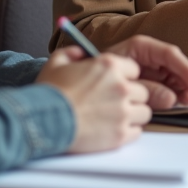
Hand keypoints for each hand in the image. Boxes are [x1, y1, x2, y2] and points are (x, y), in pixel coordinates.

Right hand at [36, 48, 150, 152]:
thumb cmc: (49, 92)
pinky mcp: (120, 134)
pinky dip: (128, 131)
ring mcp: (122, 112)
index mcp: (109, 66)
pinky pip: (137, 131)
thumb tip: (81, 53)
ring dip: (132, 114)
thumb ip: (72, 52)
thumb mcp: (56, 62)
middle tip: (114, 103)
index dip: (125, 77)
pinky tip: (112, 129)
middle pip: (143, 92)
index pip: (135, 69)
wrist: (43, 121)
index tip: (115, 84)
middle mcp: (121, 87)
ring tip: (115, 117)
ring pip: (144, 112)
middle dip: (131, 97)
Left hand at [104, 34, 187, 108]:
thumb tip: (172, 99)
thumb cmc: (96, 75)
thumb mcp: (122, 78)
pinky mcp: (147, 82)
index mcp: (141, 47)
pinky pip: (166, 87)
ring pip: (173, 77)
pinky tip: (181, 102)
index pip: (170, 55)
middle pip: (175, 66)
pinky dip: (175, 95)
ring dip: (184, 89)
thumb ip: (148, 89)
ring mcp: (149, 69)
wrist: (78, 88)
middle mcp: (148, 56)